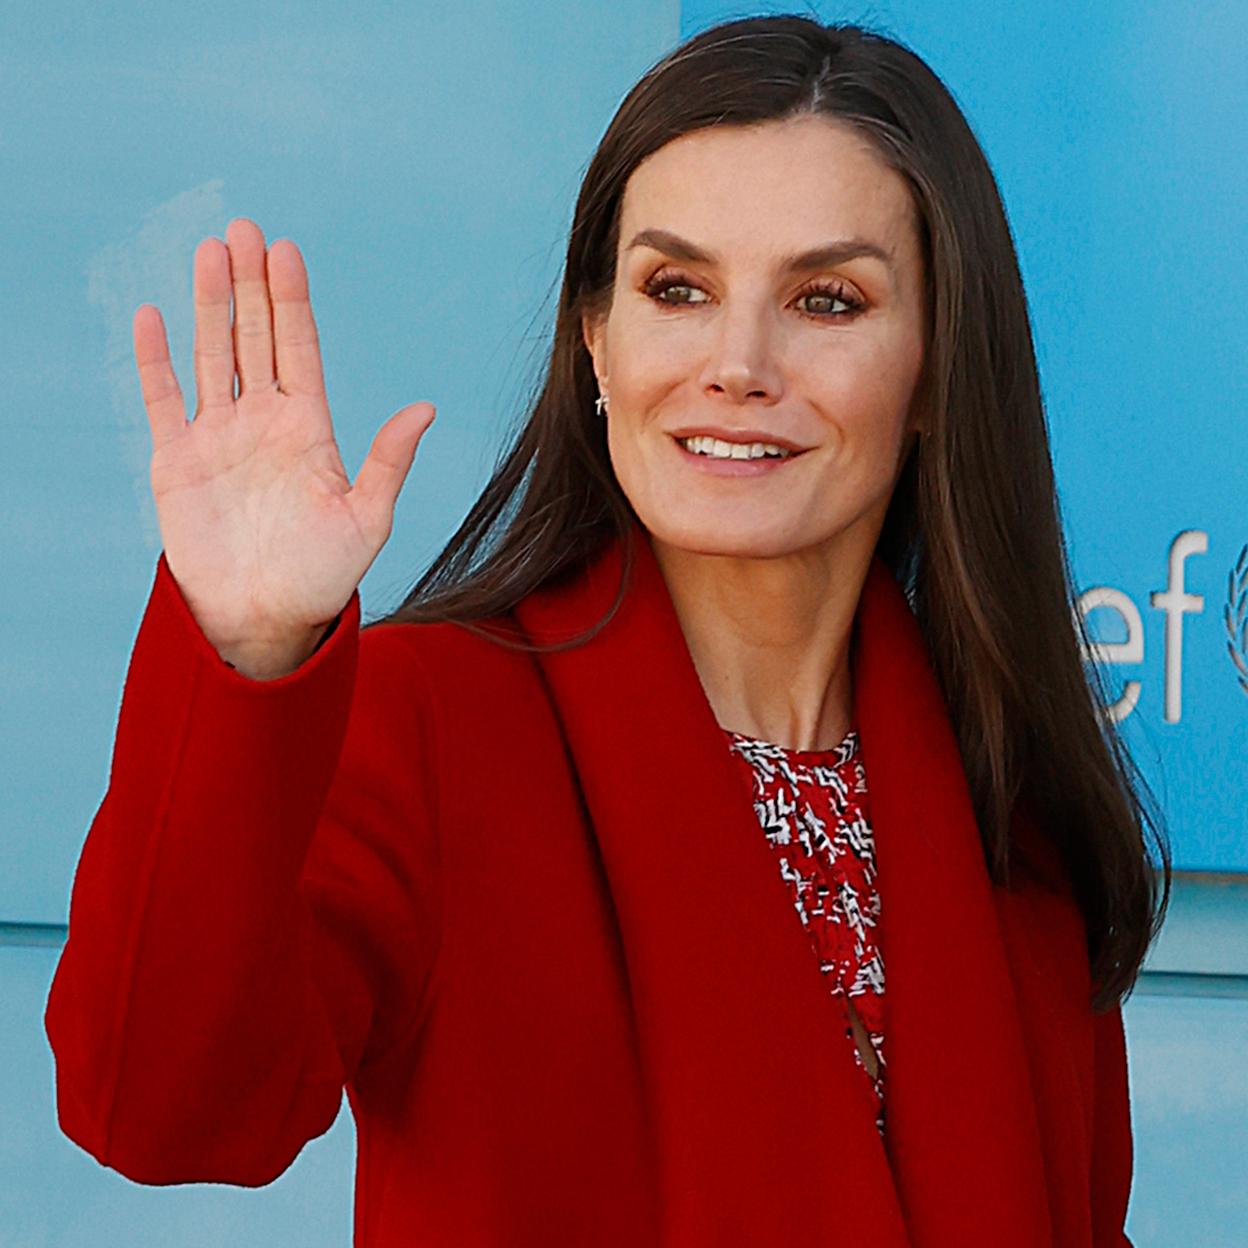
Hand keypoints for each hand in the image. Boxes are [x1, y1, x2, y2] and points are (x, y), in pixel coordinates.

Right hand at [133, 218, 434, 654]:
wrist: (265, 619)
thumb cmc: (323, 576)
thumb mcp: (366, 520)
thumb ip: (388, 462)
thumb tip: (426, 408)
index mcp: (310, 429)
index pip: (300, 349)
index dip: (292, 300)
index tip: (286, 251)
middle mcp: (264, 423)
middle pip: (256, 337)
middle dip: (250, 285)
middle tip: (244, 230)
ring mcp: (219, 437)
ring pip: (212, 355)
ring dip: (208, 305)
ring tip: (208, 252)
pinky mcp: (178, 460)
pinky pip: (163, 399)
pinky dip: (156, 360)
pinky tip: (153, 316)